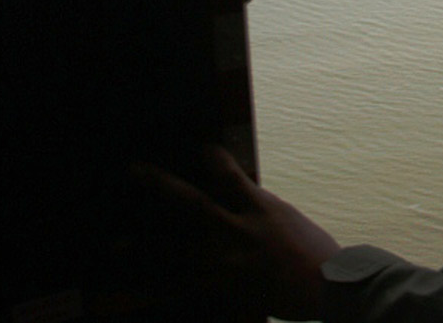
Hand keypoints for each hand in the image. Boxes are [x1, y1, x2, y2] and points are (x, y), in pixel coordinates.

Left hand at [134, 145, 340, 320]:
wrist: (327, 288)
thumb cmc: (312, 252)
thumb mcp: (287, 218)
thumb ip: (256, 203)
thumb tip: (233, 185)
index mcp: (260, 209)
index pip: (231, 175)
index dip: (213, 159)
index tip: (200, 148)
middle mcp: (238, 232)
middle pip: (193, 204)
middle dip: (161, 186)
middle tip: (133, 170)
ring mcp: (226, 263)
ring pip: (175, 252)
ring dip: (142, 248)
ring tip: (115, 246)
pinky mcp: (221, 290)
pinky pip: (181, 291)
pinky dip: (156, 293)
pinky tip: (131, 294)